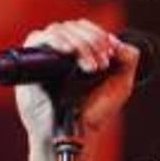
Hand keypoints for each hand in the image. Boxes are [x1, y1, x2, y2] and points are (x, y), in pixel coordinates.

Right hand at [15, 19, 139, 154]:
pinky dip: (56, 40)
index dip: (98, 33)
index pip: (83, 27)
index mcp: (78, 52)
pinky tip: (69, 51)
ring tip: (92, 67)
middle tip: (102, 64)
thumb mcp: (121, 83)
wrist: (78, 133)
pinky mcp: (31, 65)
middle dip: (92, 41)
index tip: (110, 52)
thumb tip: (114, 39)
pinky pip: (38, 40)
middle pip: (72, 27)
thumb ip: (128, 58)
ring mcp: (44, 57)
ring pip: (58, 30)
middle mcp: (59, 52)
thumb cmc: (95, 110)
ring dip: (79, 43)